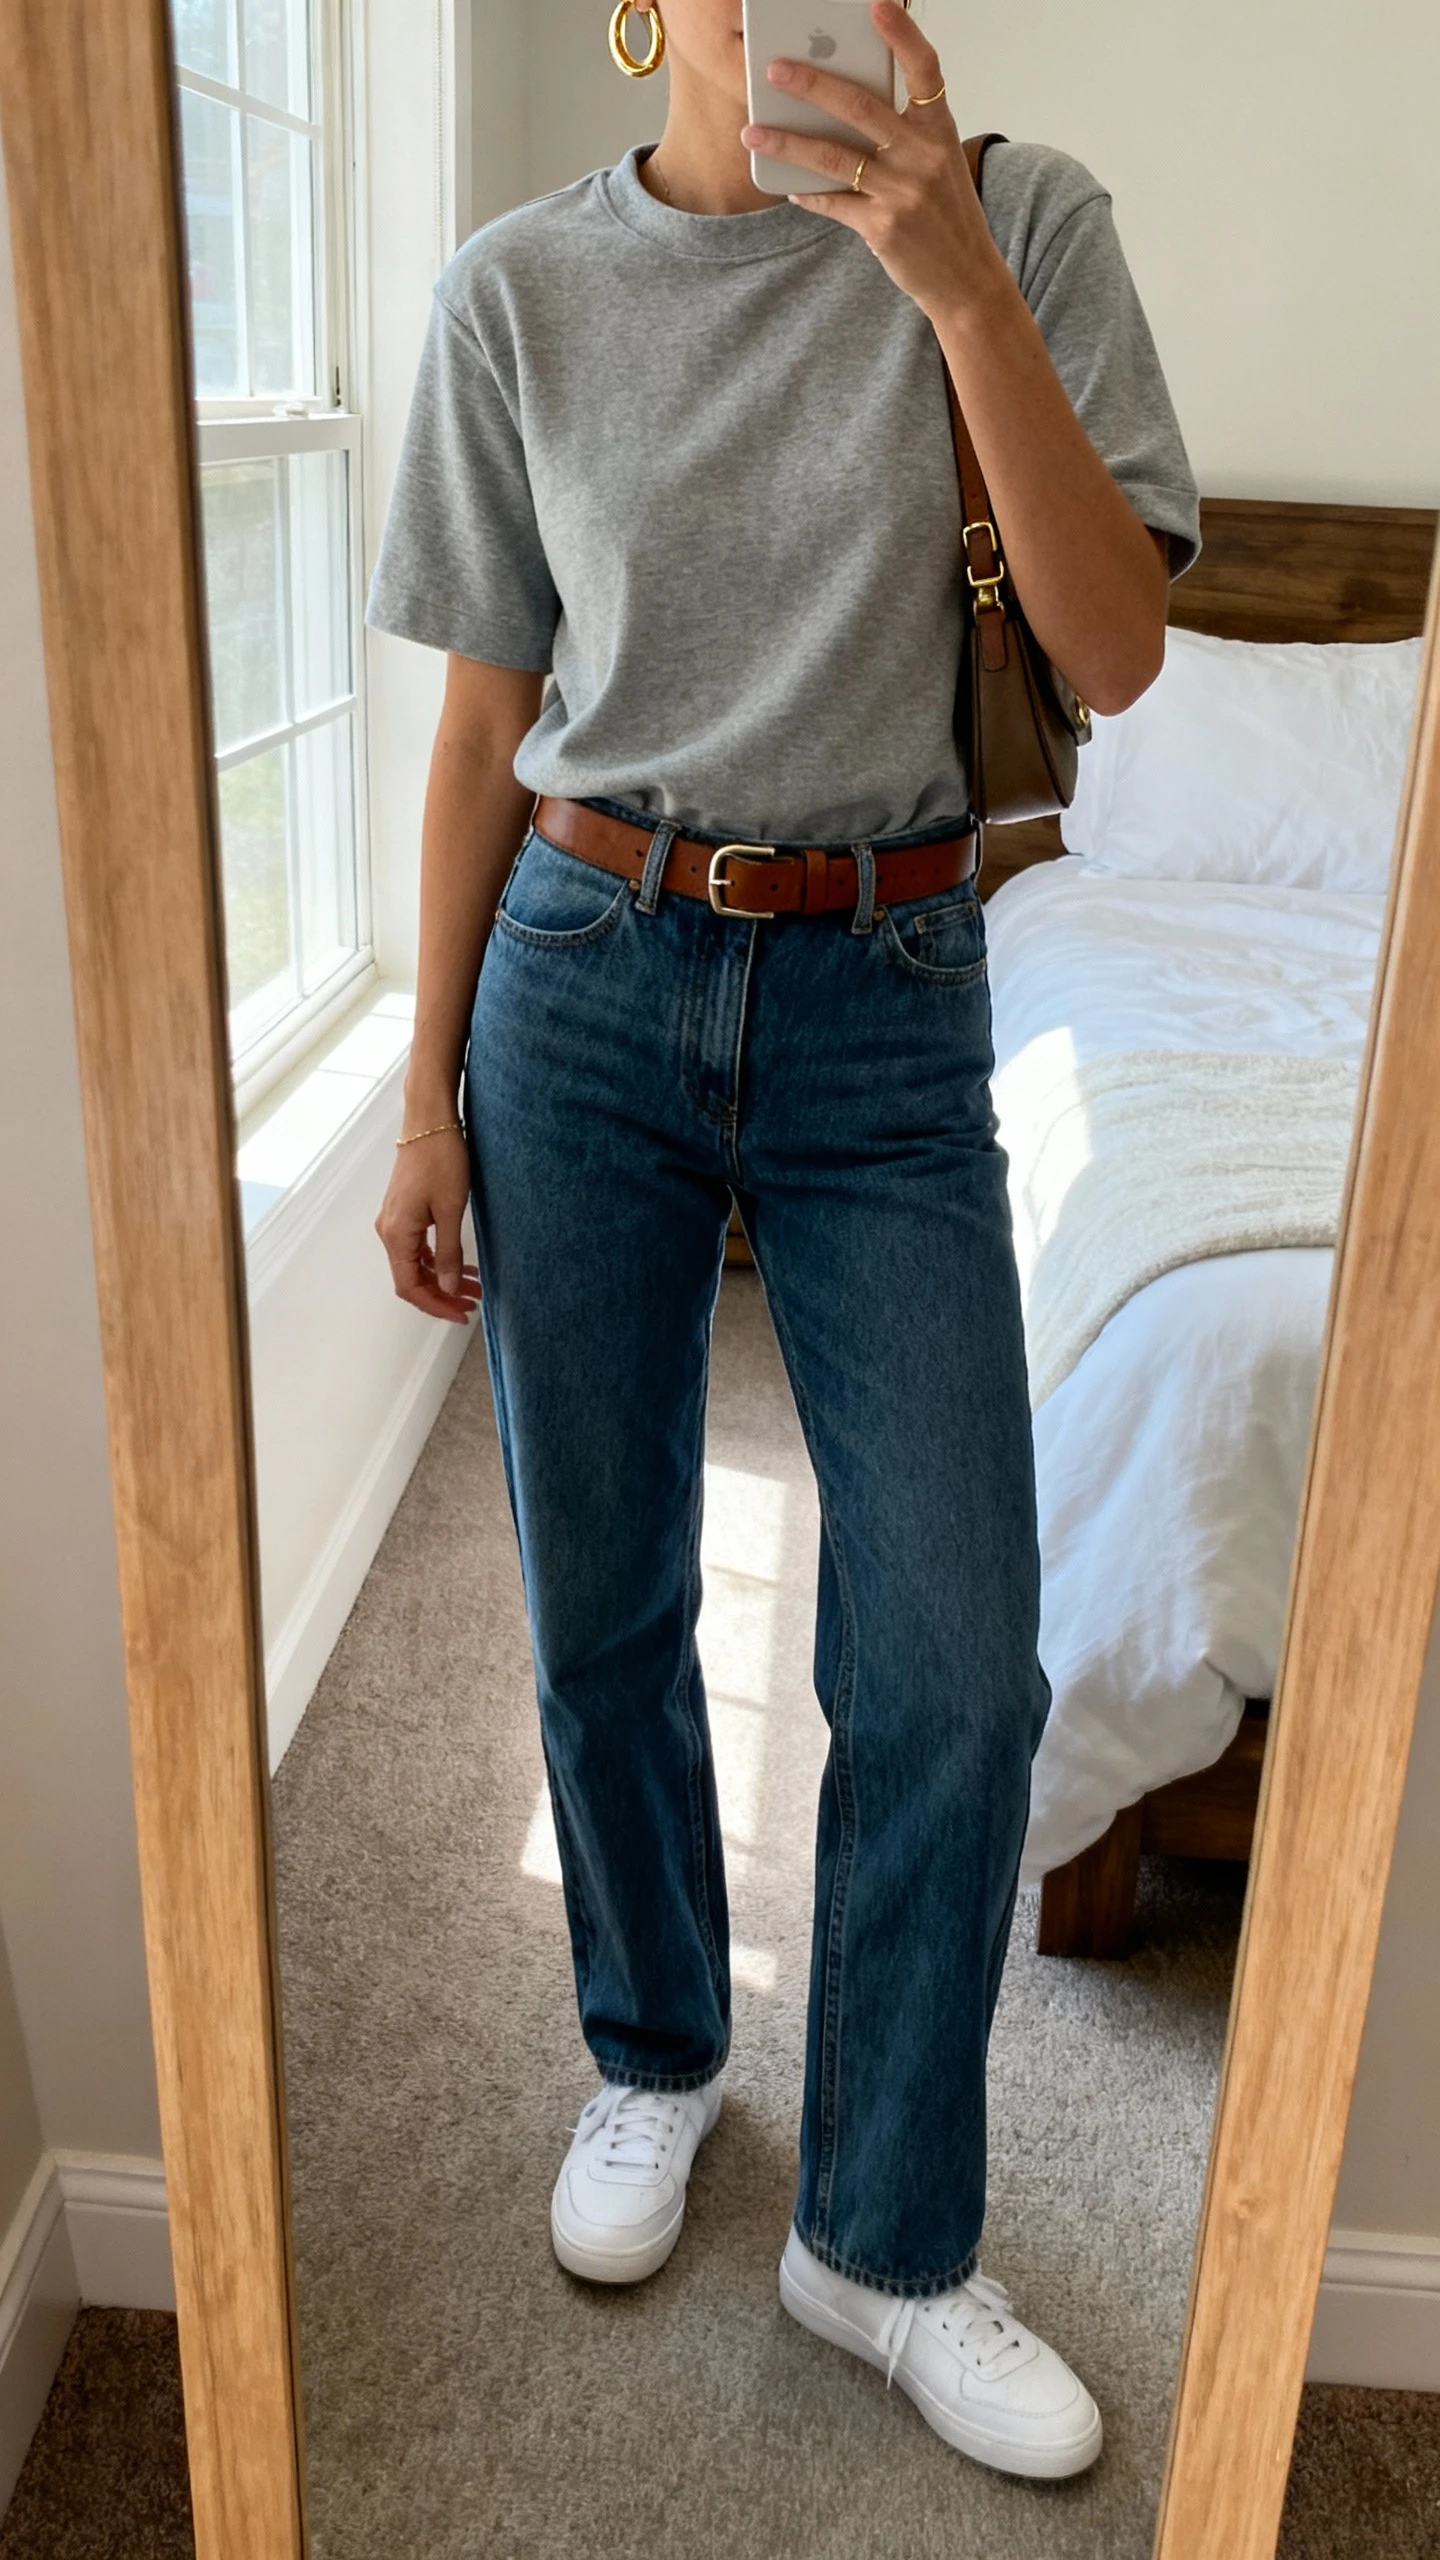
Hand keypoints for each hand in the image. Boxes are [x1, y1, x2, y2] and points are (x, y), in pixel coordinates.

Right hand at [374, 1126, 481, 1324]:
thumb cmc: (440, 1158)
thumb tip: (446, 1287)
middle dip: (442, 1294)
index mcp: (396, 1234)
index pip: (410, 1287)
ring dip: (442, 1277)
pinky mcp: (404, 1211)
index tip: (460, 1313)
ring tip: (473, 1284)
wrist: (430, 1121)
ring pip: (415, 1264)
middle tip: (472, 1302)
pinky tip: (459, 1262)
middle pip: (411, 1279)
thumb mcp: (451, 1210)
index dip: (435, 1305)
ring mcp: (395, 1220)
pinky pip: (417, 1246)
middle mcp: (389, 1230)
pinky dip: (437, 1259)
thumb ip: (448, 1253)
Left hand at [740, 0, 1002, 327]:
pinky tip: (788, 187)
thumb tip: (841, 109)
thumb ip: (902, 134)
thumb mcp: (938, 163)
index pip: (925, 71)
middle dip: (812, 85)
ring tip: (752, 131)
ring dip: (787, 142)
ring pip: (834, 157)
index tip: (877, 6)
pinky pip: (834, 203)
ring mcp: (902, 192)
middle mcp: (923, 156)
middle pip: (860, 108)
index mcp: (939, 130)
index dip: (903, 35)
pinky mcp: (883, 228)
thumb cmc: (945, 213)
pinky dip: (808, 194)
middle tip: (775, 69)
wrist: (965, 276)